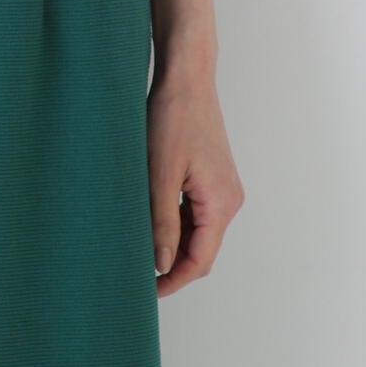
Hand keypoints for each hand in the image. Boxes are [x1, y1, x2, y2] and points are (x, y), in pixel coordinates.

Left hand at [146, 72, 244, 296]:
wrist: (186, 76)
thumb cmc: (173, 117)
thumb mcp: (160, 173)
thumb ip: (162, 222)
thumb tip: (162, 264)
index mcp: (221, 203)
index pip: (201, 260)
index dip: (174, 279)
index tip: (147, 290)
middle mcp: (229, 199)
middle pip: (202, 248)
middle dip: (173, 264)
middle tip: (137, 270)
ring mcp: (223, 187)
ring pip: (198, 230)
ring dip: (173, 241)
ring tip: (140, 243)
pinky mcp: (213, 175)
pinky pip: (196, 210)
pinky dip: (176, 219)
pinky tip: (151, 215)